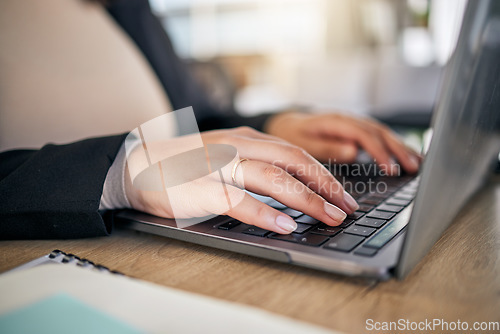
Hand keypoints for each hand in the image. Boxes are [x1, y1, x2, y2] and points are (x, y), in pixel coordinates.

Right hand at [125, 127, 358, 233]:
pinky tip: (285, 226)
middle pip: (293, 161)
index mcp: (246, 140)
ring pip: (273, 178)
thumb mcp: (226, 156)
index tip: (343, 195)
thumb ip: (254, 166)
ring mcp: (220, 165)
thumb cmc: (185, 165)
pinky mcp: (202, 187)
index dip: (324, 174)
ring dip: (306, 199)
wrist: (138, 164)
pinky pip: (239, 200)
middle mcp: (238, 146)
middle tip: (347, 208)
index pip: (296, 153)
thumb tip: (291, 190)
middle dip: (326, 186)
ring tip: (329, 218)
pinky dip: (264, 214)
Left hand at [265, 112, 420, 174]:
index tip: (391, 169)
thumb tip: (353, 152)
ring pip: (382, 132)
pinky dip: (392, 145)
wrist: (285, 124)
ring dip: (400, 147)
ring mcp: (352, 124)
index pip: (363, 134)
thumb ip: (326, 148)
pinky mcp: (354, 130)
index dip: (379, 151)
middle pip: (379, 131)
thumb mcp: (301, 144)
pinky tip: (404, 156)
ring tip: (417, 163)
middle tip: (413, 167)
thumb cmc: (291, 135)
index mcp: (334, 122)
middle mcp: (347, 120)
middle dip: (398, 149)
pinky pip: (377, 135)